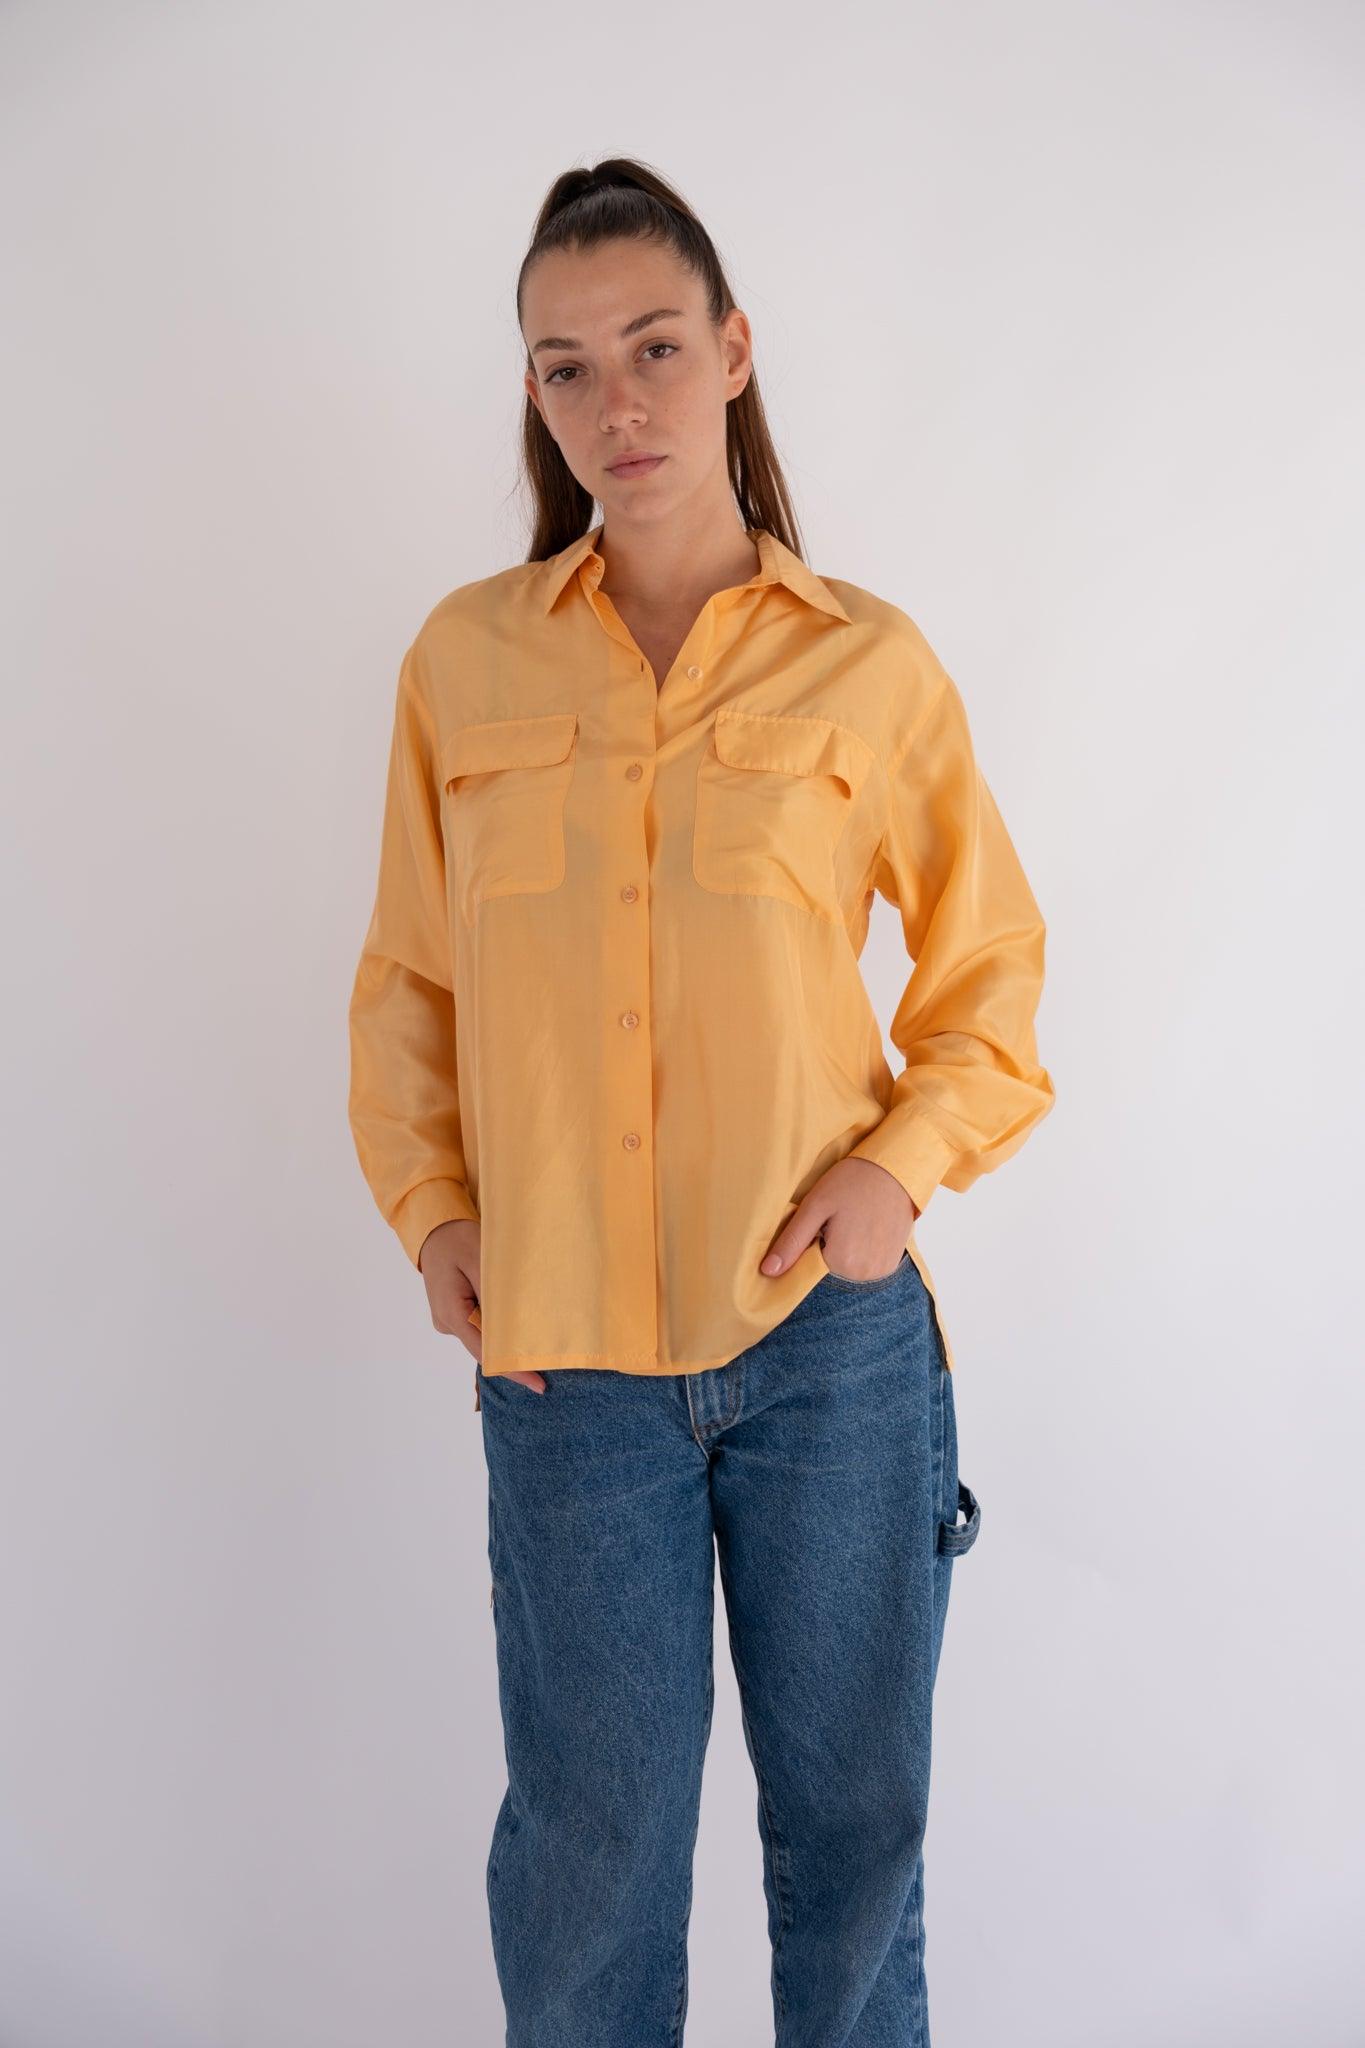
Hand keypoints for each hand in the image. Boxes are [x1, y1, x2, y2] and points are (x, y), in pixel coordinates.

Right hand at [418, 1220, 546, 1393]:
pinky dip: (497, 1326)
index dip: (513, 1370)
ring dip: (506, 1336)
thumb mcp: (481, 1261)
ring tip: (537, 1335)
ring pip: (482, 1337)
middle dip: (514, 1354)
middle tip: (550, 1361)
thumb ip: (497, 1296)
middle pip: (485, 1348)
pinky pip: (479, 1326)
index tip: (539, 1384)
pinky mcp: (454, 1314)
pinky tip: (516, 1321)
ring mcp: (449, 1320)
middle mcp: (447, 1323)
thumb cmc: (458, 1240)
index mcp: (451, 1313)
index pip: (485, 1354)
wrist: (435, 1230)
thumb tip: (516, 1327)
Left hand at [758, 1157, 918, 1281]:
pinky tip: (865, 1226)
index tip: (821, 1221)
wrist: (895, 1169)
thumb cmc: (852, 1181)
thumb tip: (767, 1271)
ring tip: (854, 1220)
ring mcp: (881, 1271)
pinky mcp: (892, 1264)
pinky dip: (861, 1249)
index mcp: (842, 1262)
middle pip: (829, 1268)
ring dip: (845, 1249)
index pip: (809, 1265)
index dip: (810, 1242)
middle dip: (827, 1246)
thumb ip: (791, 1242)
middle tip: (838, 1218)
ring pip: (847, 1267)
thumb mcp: (815, 1206)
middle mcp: (864, 1274)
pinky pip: (865, 1265)